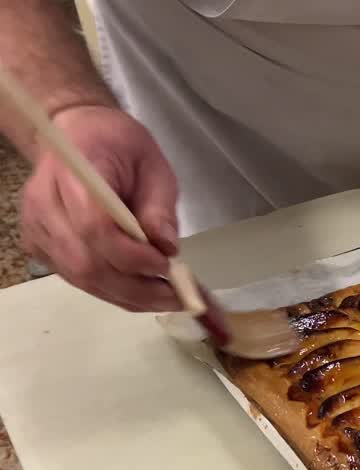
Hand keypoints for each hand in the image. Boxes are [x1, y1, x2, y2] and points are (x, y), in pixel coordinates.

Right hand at [19, 104, 180, 311]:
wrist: (77, 135)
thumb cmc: (117, 145)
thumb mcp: (153, 165)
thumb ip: (160, 206)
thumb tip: (167, 248)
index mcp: (73, 174)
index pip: (94, 227)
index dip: (132, 255)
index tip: (166, 265)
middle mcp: (44, 205)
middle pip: (86, 263)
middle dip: (136, 287)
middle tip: (177, 296)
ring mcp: (37, 228)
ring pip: (80, 277)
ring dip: (128, 296)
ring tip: (167, 299)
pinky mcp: (39, 245)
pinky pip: (76, 278)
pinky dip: (113, 291)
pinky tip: (143, 293)